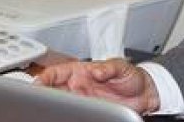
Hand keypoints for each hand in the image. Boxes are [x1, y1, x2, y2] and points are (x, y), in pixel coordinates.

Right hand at [35, 58, 159, 114]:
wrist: (146, 94)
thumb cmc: (132, 76)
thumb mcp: (122, 67)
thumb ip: (110, 68)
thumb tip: (97, 70)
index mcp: (82, 71)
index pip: (56, 72)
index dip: (44, 77)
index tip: (38, 83)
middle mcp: (78, 86)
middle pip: (53, 90)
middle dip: (43, 94)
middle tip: (38, 99)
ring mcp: (82, 101)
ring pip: (60, 104)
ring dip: (54, 106)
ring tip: (50, 109)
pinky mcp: (89, 113)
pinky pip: (74, 114)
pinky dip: (67, 115)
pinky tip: (64, 116)